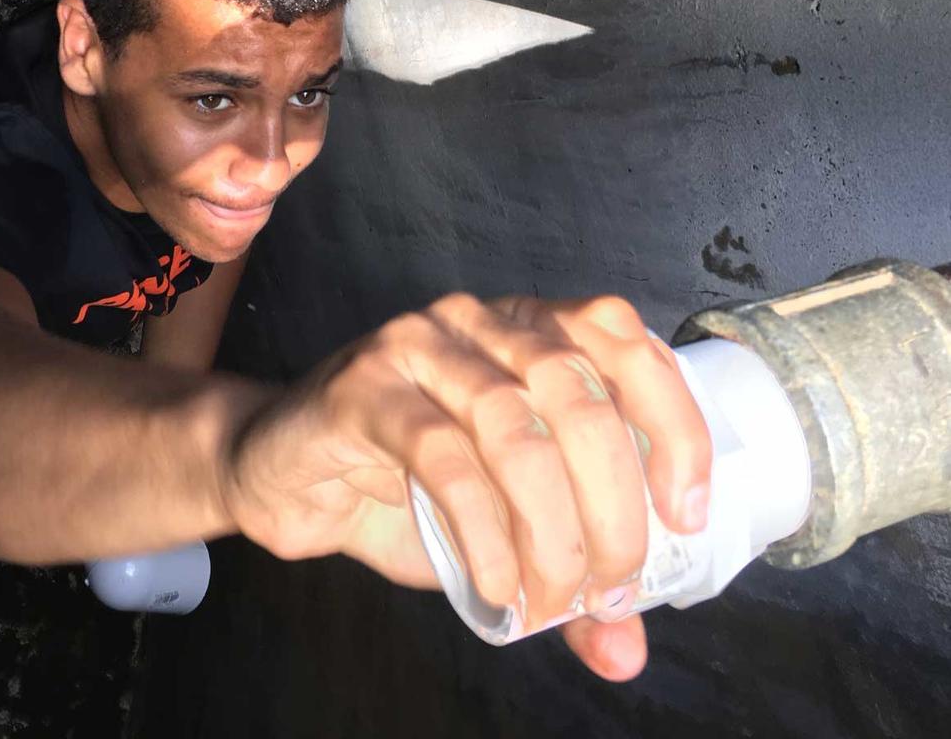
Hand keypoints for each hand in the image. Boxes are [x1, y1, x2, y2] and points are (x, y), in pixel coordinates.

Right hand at [220, 293, 711, 679]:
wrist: (282, 473)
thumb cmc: (404, 487)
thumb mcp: (502, 526)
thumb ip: (568, 573)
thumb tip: (626, 649)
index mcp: (526, 329)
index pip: (619, 336)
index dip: (669, 418)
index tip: (687, 513)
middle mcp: (477, 321)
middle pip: (575, 390)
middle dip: (614, 502)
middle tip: (614, 584)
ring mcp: (416, 346)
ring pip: (514, 424)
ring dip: (552, 528)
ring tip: (553, 596)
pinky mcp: (364, 389)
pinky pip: (443, 457)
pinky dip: (484, 533)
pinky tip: (496, 585)